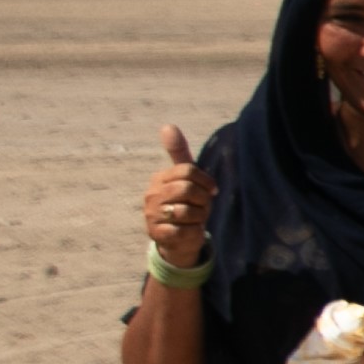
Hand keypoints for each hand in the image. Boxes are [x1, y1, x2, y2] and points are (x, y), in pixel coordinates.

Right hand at [142, 123, 214, 263]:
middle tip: (203, 206)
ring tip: (195, 219)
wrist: (179, 238)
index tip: (211, 190)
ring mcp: (151, 215)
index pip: (187, 171)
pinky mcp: (156, 234)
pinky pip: (184, 230)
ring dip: (200, 217)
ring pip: (187, 211)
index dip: (205, 181)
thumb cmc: (186, 203)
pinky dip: (194, 232)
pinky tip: (191, 231)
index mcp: (159, 179)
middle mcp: (151, 195)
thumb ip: (178, 153)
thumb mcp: (185, 178)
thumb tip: (167, 125)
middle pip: (187, 189)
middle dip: (203, 199)